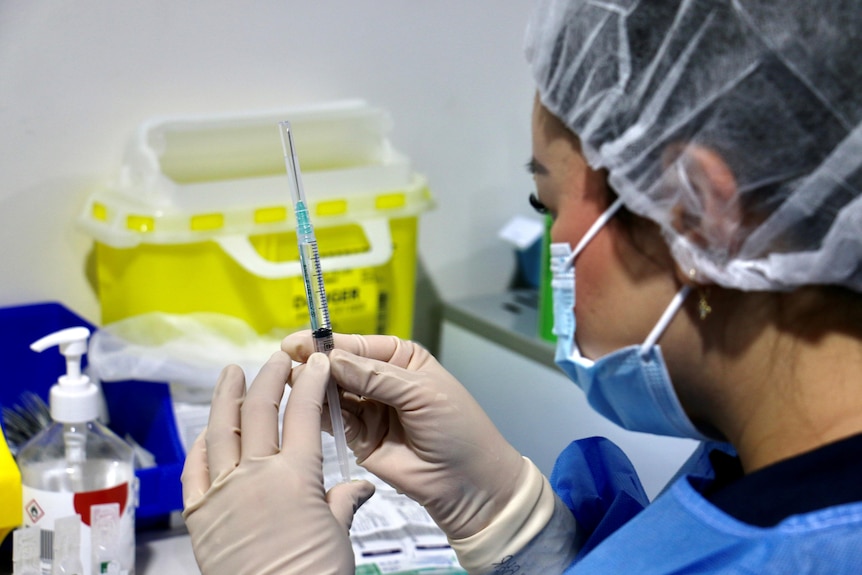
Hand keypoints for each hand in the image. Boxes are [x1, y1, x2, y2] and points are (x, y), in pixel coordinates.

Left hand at [181, 352, 374, 574]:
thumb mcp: (338, 535)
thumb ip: (343, 502)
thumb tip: (359, 488)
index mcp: (296, 476)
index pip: (303, 413)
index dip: (311, 382)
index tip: (316, 363)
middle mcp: (256, 474)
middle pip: (261, 410)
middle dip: (271, 377)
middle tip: (279, 359)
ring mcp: (223, 492)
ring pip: (222, 430)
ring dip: (227, 396)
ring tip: (231, 373)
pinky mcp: (200, 514)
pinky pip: (195, 470)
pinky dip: (200, 445)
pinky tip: (207, 431)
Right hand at [281, 333, 528, 540]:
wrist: (469, 484)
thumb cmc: (457, 429)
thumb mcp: (421, 393)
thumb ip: (376, 377)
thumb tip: (332, 360)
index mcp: (400, 359)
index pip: (358, 345)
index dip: (328, 343)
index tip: (297, 343)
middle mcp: (380, 380)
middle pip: (340, 367)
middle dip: (317, 365)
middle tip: (290, 363)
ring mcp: (368, 410)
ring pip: (332, 393)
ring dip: (314, 388)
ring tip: (294, 384)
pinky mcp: (358, 439)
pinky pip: (333, 421)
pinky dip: (319, 414)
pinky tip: (306, 407)